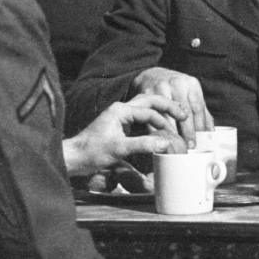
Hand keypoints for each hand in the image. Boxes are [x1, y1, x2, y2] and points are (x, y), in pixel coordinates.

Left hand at [63, 94, 187, 174]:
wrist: (75, 158)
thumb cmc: (92, 152)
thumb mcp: (119, 149)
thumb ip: (143, 144)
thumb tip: (166, 143)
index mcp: (120, 110)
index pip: (149, 111)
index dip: (164, 122)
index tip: (175, 133)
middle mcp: (121, 110)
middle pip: (150, 100)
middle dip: (168, 106)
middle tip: (184, 113)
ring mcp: (120, 117)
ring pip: (146, 107)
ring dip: (162, 111)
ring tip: (178, 116)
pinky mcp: (120, 126)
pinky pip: (142, 118)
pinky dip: (154, 120)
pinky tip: (163, 126)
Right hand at [132, 67, 212, 146]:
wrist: (152, 75)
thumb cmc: (176, 89)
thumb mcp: (190, 94)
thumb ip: (202, 112)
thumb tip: (211, 133)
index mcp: (191, 84)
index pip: (198, 108)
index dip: (199, 126)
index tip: (199, 141)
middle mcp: (177, 84)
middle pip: (185, 112)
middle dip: (188, 132)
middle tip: (189, 147)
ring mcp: (161, 87)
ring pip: (168, 114)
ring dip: (172, 132)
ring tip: (175, 146)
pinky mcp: (146, 93)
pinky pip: (153, 115)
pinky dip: (157, 128)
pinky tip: (160, 137)